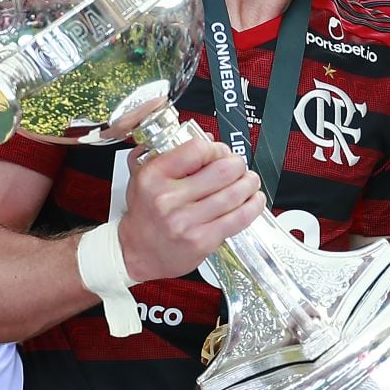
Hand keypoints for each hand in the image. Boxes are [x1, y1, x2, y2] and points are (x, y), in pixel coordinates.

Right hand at [117, 138, 264, 282]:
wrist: (135, 252)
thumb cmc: (144, 212)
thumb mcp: (144, 174)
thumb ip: (171, 151)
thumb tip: (208, 138)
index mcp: (154, 176)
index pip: (198, 150)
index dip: (217, 148)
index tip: (221, 152)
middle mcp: (168, 199)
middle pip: (223, 170)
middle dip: (238, 165)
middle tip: (238, 167)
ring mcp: (186, 222)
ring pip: (235, 194)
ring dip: (249, 183)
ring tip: (249, 181)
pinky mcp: (201, 241)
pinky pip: (238, 218)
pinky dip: (253, 206)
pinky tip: (254, 200)